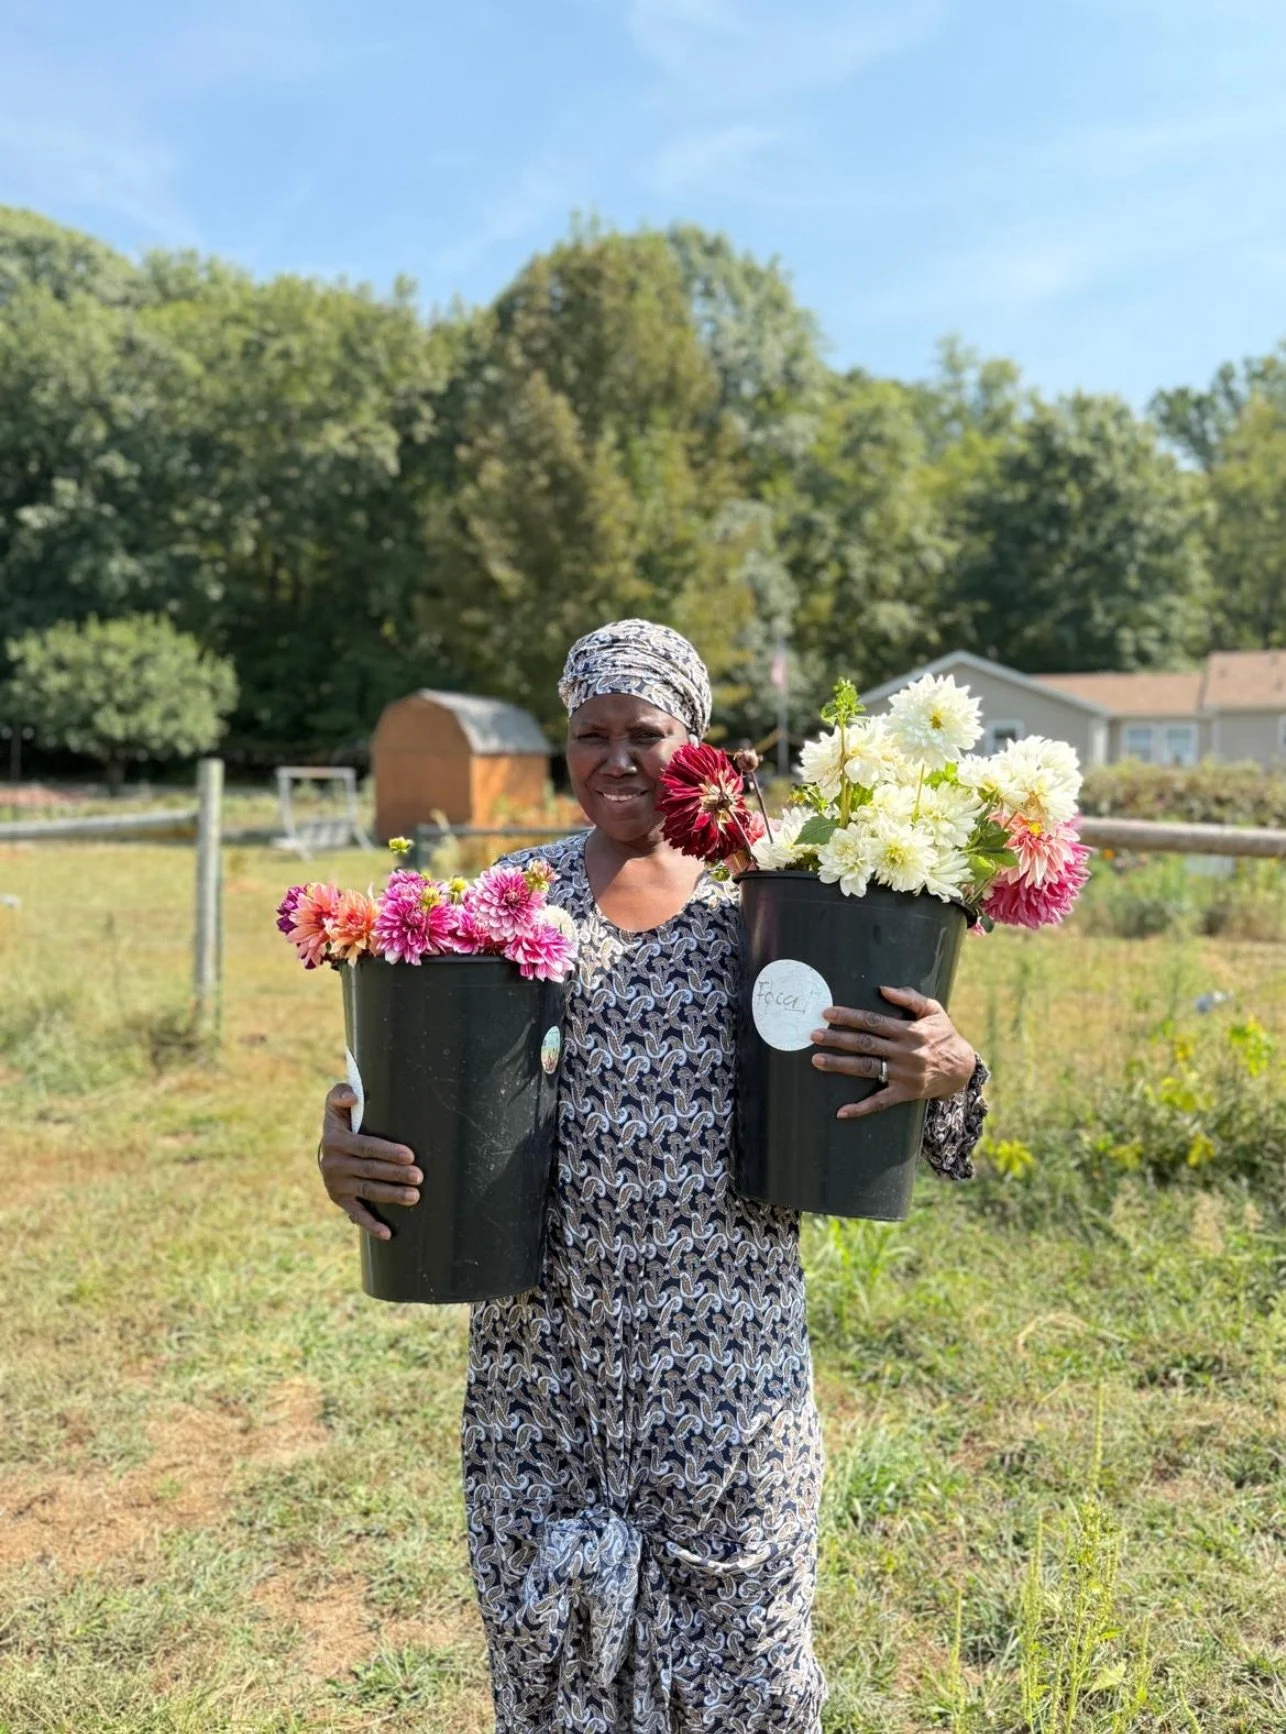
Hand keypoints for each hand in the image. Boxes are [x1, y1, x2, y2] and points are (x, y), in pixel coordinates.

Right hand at [317, 1083, 420, 1239]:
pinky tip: (387, 1233)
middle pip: (370, 1171)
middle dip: (396, 1174)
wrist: (327, 1148)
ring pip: (368, 1192)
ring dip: (392, 1196)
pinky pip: (356, 1214)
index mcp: (335, 1140)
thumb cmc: (343, 1120)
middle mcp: (332, 1164)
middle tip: (419, 1176)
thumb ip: (341, 1094)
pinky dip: (371, 1225)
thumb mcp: (336, 1103)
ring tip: (415, 1197)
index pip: (365, 1146)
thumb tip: (354, 1096)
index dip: (388, 1151)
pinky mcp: (340, 1200)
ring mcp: (336, 1185)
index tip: (409, 1154)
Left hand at [809, 986, 975, 1120]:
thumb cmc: (943, 1035)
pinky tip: (841, 1111)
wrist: (962, 1068)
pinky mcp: (904, 1093)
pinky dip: (861, 1108)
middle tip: (814, 1035)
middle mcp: (904, 1052)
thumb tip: (883, 989)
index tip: (827, 1012)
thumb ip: (909, 998)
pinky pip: (880, 1102)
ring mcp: (903, 1074)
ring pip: (867, 1069)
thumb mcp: (933, 1010)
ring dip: (840, 1065)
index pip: (873, 1021)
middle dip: (837, 1038)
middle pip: (865, 1044)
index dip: (849, 1016)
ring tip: (817, 1060)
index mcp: (908, 1031)